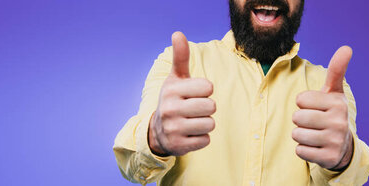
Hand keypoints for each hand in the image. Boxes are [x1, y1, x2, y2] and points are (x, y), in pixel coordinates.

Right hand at [148, 32, 215, 155]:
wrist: (157, 131)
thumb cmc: (174, 99)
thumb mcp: (175, 78)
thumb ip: (180, 57)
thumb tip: (178, 33)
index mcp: (171, 90)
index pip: (208, 87)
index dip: (205, 90)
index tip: (193, 94)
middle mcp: (170, 109)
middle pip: (211, 106)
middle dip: (207, 108)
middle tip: (194, 109)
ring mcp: (173, 129)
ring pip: (210, 124)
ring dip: (205, 123)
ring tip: (192, 121)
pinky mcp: (179, 146)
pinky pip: (206, 140)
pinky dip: (201, 138)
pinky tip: (189, 134)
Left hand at [292, 46, 353, 170]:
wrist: (343, 145)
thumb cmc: (331, 113)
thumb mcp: (333, 92)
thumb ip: (336, 70)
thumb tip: (346, 48)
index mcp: (338, 103)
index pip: (300, 99)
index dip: (303, 104)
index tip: (315, 107)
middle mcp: (339, 122)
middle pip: (297, 117)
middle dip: (300, 120)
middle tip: (313, 123)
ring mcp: (335, 141)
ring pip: (296, 135)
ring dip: (300, 135)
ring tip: (314, 134)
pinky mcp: (328, 158)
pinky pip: (300, 151)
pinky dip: (303, 150)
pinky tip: (315, 147)